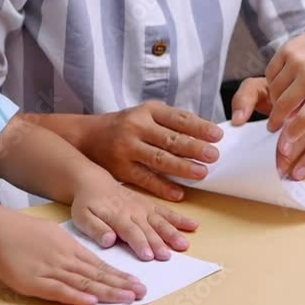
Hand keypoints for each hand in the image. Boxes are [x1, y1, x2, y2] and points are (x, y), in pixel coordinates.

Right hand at [0, 211, 147, 304]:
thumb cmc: (24, 232)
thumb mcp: (54, 235)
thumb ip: (71, 249)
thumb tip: (87, 260)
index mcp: (71, 248)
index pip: (101, 265)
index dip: (120, 276)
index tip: (137, 283)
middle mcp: (65, 259)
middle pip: (98, 275)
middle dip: (121, 285)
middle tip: (142, 293)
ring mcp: (50, 270)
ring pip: (84, 283)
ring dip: (107, 292)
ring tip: (127, 298)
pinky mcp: (33, 282)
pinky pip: (58, 291)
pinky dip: (76, 297)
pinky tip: (91, 302)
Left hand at [71, 174, 199, 260]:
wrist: (94, 182)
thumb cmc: (87, 204)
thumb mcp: (82, 217)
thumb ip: (95, 229)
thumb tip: (108, 241)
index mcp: (116, 216)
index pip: (130, 232)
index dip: (140, 244)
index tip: (148, 256)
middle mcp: (133, 212)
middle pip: (148, 230)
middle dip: (158, 243)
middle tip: (167, 256)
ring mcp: (144, 208)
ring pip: (161, 222)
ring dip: (173, 233)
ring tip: (184, 244)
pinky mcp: (150, 206)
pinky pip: (167, 213)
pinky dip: (180, 219)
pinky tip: (193, 226)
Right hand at [80, 102, 222, 201]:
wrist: (87, 137)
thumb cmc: (127, 126)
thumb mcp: (146, 115)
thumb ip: (172, 123)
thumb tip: (205, 135)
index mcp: (148, 111)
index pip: (178, 118)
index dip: (199, 127)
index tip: (217, 136)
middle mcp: (137, 127)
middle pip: (170, 139)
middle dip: (194, 148)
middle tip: (214, 155)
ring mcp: (127, 148)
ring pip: (159, 159)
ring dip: (182, 168)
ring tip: (202, 173)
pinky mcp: (121, 168)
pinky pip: (145, 179)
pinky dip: (163, 187)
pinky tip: (179, 193)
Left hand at [232, 78, 304, 179]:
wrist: (292, 91)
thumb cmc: (273, 94)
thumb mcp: (256, 89)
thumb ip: (244, 99)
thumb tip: (238, 120)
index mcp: (297, 96)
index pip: (297, 113)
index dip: (289, 133)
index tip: (279, 148)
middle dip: (299, 150)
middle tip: (284, 167)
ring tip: (299, 173)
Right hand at [265, 25, 304, 142]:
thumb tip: (290, 129)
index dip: (292, 134)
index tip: (284, 143)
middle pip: (285, 106)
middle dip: (276, 121)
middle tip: (272, 127)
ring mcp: (298, 60)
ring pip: (274, 90)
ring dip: (274, 101)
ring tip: (277, 106)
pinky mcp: (287, 49)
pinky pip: (270, 73)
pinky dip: (272, 83)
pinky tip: (278, 87)